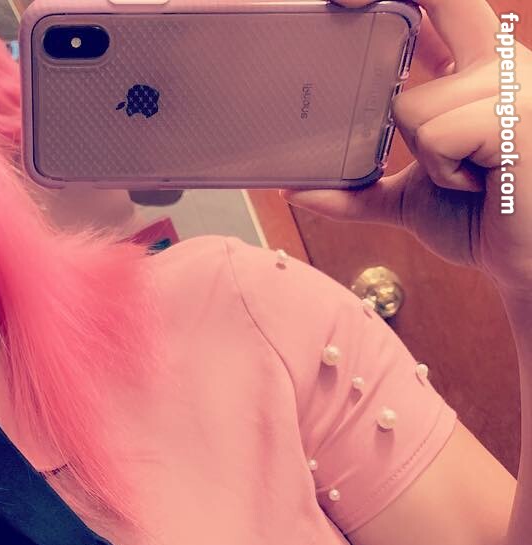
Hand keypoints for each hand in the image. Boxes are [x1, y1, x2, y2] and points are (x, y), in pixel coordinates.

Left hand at [281, 1, 531, 300]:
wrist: (524, 260)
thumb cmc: (479, 220)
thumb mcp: (405, 199)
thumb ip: (356, 189)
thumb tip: (294, 190)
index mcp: (478, 66)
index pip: (442, 1)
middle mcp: (500, 61)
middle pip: (425, 27)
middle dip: (405, 68)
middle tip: (393, 80)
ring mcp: (515, 83)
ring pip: (412, 106)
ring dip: (426, 158)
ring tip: (467, 176)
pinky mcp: (517, 113)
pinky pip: (435, 132)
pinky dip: (442, 169)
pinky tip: (480, 180)